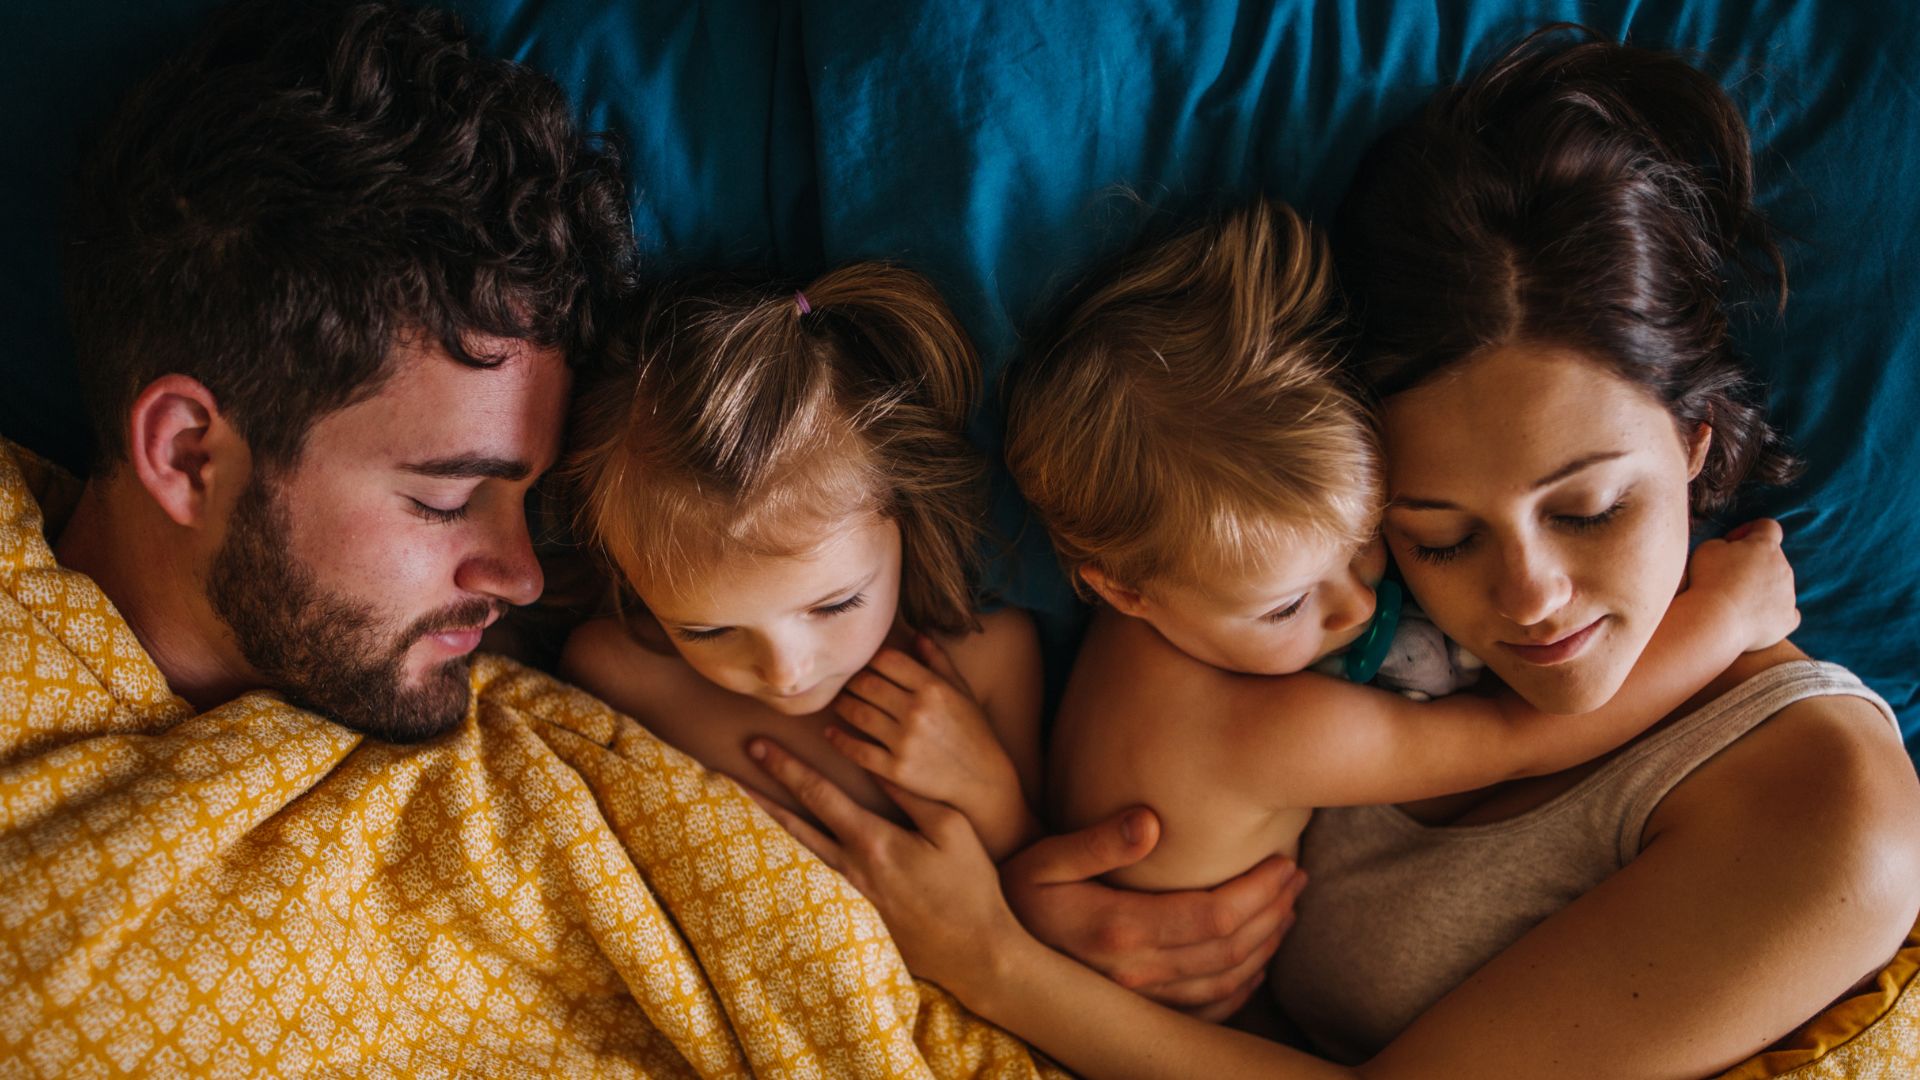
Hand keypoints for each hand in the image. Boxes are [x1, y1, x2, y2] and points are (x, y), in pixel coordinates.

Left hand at [745, 736, 1022, 997]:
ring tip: (741, 809)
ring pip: (797, 854)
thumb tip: (877, 762)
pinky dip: (789, 862)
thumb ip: (910, 793)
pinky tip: (775, 856)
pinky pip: (813, 881)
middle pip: (793, 825)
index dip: (786, 767)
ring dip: (767, 828)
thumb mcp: (951, 827)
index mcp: (874, 842)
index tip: (758, 745)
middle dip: (761, 794)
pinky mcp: (854, 917)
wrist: (976, 952)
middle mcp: (850, 869)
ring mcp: (848, 898)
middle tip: (726, 770)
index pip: (819, 795)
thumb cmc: (971, 886)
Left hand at [828, 635, 1029, 855]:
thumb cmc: (973, 731)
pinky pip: (857, 750)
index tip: (863, 663)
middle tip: (842, 682)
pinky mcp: (896, 770)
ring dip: (841, 705)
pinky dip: (839, 740)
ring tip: (837, 703)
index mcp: (933, 687)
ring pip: (857, 713)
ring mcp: (905, 741)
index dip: (870, 658)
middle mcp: (917, 711)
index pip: (887, 660)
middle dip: (850, 680)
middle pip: (867, 684)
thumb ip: (938, 660)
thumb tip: (916, 633)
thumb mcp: (962, 691)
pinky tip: (831, 733)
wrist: (983, 780)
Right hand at [999, 809, 1306, 1020]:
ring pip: (1223, 983)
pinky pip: (1204, 1012)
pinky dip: (1240, 990)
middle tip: (1297, 879)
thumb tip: (1152, 822)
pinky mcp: (1137, 1010)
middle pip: (1228, 950)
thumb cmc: (1017, 890)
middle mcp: (1134, 972)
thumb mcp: (1046, 858)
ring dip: (1265, 947)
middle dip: (1272, 913)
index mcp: (1118, 928)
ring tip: (1288, 910)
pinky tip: (1257, 964)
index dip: (1257, 891)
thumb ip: (1099, 840)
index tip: (1284, 861)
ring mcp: (1138, 998)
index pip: (1212, 916)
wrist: (988, 947)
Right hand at [1687, 518, 1798, 651]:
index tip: (1734, 542)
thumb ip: (1725, 543)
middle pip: (1773, 559)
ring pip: (1779, 586)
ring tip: (1734, 602)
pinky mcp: (1788, 619)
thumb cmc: (1707, 581)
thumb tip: (1732, 550)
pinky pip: (1787, 613)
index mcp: (1766, 546)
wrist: (1715, 621)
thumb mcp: (1707, 548)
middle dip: (1754, 564)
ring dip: (1761, 589)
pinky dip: (1773, 613)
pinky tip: (1755, 617)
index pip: (1768, 527)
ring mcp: (1789, 595)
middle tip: (1727, 576)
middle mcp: (1783, 568)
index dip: (1751, 531)